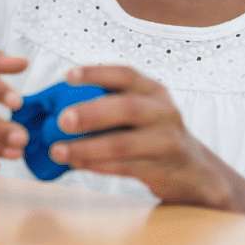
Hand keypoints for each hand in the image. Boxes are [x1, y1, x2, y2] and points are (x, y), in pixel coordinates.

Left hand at [50, 65, 231, 207]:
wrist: (192, 171)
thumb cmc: (150, 134)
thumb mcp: (140, 111)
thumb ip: (108, 104)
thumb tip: (51, 108)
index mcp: (154, 90)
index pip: (126, 74)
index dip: (96, 73)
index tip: (67, 77)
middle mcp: (163, 111)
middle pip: (126, 108)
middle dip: (91, 113)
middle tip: (61, 120)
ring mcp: (166, 140)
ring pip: (123, 144)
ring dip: (87, 148)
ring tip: (58, 151)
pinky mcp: (162, 168)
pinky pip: (125, 167)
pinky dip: (97, 165)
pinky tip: (76, 164)